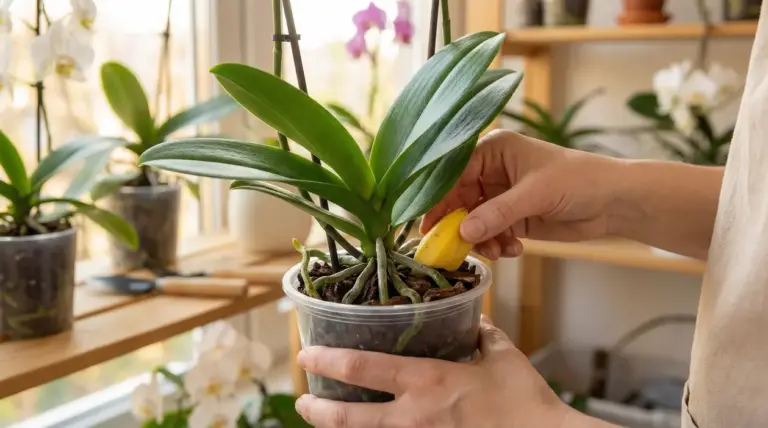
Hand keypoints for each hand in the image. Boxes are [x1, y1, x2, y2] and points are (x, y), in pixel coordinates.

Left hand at [294, 316, 573, 427]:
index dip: (329, 361)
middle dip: (317, 411)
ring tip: (325, 422)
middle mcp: (414, 418)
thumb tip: (474, 323)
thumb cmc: (526, 402)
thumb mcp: (504, 357)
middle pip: (349, 419)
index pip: (363, 368)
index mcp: (428, 382)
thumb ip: (483, 335)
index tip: (308, 355)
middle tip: (302, 402)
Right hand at [421, 130, 622, 259]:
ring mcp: (502, 196)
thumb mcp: (535, 194)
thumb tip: (463, 232)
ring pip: (474, 221)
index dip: (438, 198)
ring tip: (497, 251)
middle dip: (460, 225)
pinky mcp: (513, 217)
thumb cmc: (579, 181)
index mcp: (494, 150)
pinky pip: (491, 233)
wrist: (614, 202)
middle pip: (459, 200)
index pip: (453, 173)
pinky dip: (496, 244)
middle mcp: (492, 171)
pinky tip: (513, 249)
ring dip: (481, 239)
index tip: (427, 224)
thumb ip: (497, 213)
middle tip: (456, 248)